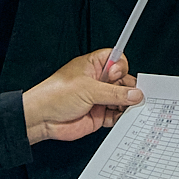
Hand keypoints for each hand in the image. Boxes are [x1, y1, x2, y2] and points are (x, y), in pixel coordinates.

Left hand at [22, 50, 143, 143]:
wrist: (42, 118)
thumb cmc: (55, 95)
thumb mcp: (88, 89)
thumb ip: (113, 93)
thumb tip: (134, 94)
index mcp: (93, 66)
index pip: (116, 60)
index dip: (121, 67)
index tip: (116, 76)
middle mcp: (97, 81)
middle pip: (123, 82)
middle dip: (130, 89)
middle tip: (136, 96)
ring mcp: (98, 99)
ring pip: (121, 99)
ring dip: (128, 104)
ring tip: (132, 109)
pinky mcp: (99, 115)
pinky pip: (116, 115)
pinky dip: (122, 117)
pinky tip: (125, 118)